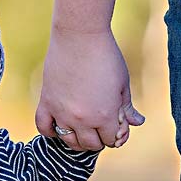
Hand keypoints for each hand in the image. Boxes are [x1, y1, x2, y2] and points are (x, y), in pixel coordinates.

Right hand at [35, 28, 143, 150]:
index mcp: (105, 116)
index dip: (116, 134)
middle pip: (90, 144)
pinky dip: (51, 132)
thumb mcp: (122, 83)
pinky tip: (59, 126)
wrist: (79, 36)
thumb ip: (126, 107)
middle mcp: (82, 119)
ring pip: (69, 141)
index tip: (116, 123)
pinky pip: (44, 128)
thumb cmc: (106, 57)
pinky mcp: (46, 102)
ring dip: (78, 139)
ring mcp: (62, 113)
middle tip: (100, 126)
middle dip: (99, 138)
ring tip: (82, 128)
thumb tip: (137, 122)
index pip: (111, 140)